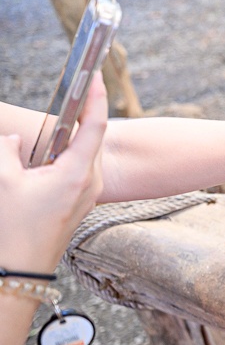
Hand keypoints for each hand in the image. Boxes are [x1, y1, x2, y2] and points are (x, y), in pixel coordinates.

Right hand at [0, 73, 107, 273]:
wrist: (22, 270)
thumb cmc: (14, 227)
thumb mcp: (4, 182)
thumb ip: (7, 151)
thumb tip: (14, 140)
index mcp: (78, 173)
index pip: (94, 127)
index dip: (96, 98)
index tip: (96, 75)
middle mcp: (91, 182)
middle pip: (92, 138)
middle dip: (84, 114)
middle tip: (79, 87)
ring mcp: (88, 193)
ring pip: (86, 154)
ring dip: (74, 136)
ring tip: (66, 116)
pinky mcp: (80, 201)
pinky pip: (80, 169)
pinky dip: (68, 154)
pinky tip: (52, 152)